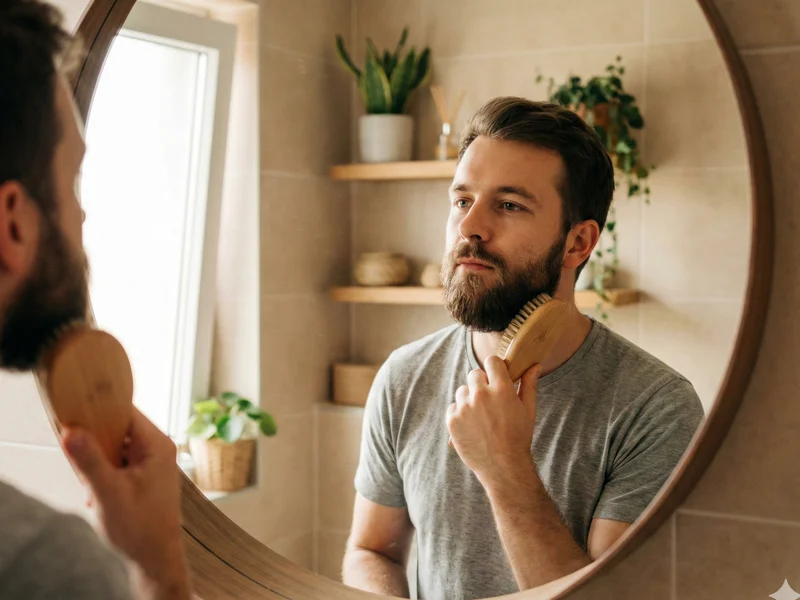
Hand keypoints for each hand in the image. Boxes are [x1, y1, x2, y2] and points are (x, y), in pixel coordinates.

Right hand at [61, 407, 190, 596]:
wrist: (155, 558)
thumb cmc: (140, 528)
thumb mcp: (108, 492)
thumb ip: (89, 461)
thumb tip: (71, 432)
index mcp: (157, 444)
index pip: (126, 412)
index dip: (100, 412)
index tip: (76, 417)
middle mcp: (159, 449)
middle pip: (120, 428)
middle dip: (97, 443)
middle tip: (81, 459)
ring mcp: (153, 462)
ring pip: (118, 447)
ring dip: (100, 462)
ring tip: (93, 483)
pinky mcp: (147, 475)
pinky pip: (121, 462)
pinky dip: (106, 474)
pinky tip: (99, 494)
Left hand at [446, 356, 540, 487]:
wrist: (502, 466)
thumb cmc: (518, 437)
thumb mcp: (528, 409)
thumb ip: (529, 384)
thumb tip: (535, 365)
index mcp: (501, 389)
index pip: (491, 361)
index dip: (494, 368)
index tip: (496, 376)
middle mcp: (481, 395)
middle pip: (475, 374)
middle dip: (481, 383)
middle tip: (489, 400)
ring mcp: (464, 407)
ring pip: (462, 391)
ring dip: (469, 398)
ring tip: (481, 416)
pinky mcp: (452, 420)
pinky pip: (453, 406)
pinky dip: (459, 413)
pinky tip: (472, 425)